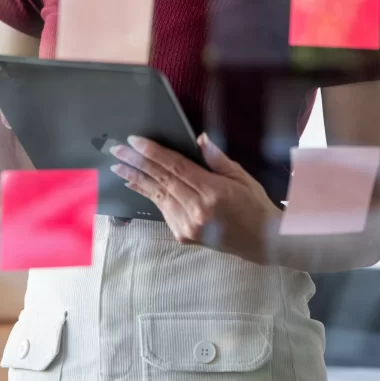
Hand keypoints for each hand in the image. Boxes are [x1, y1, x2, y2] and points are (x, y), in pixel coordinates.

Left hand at [109, 133, 283, 265]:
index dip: (153, 153)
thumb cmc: (254, 205)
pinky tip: (135, 184)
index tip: (135, 141)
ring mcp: (188, 225)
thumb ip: (216, 158)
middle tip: (116, 150)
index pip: (175, 167)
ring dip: (136, 178)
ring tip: (118, 166)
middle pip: (160, 180)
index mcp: (212, 192)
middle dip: (136, 163)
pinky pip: (162, 209)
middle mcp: (197, 210)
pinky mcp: (183, 235)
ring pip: (156, 195)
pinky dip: (147, 194)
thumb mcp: (241, 176)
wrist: (263, 242)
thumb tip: (199, 139)